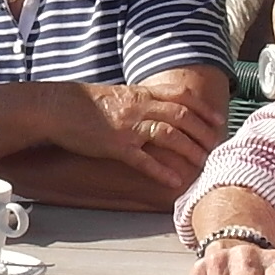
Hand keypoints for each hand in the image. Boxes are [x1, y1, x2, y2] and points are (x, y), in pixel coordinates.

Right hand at [58, 79, 226, 180]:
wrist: (56, 107)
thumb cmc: (83, 103)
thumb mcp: (117, 95)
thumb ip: (140, 100)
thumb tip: (158, 108)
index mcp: (141, 93)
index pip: (181, 96)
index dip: (203, 108)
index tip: (218, 120)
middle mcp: (139, 107)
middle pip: (182, 116)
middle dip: (203, 132)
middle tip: (217, 147)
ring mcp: (128, 126)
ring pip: (169, 135)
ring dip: (190, 149)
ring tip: (204, 163)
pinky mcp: (115, 145)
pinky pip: (143, 159)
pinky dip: (161, 170)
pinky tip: (174, 180)